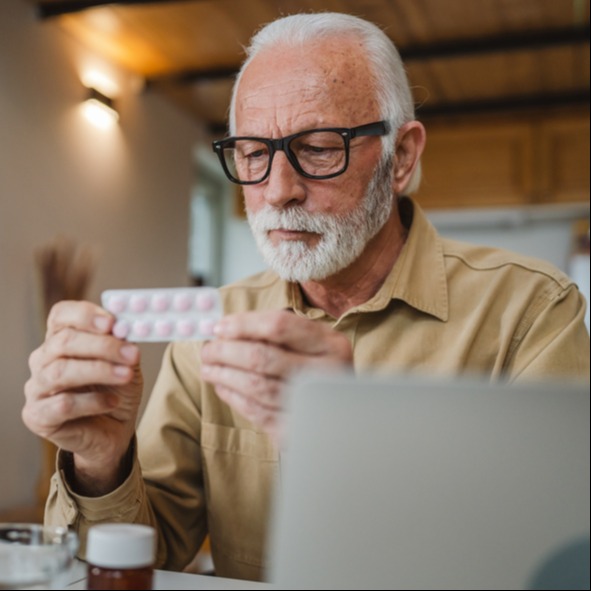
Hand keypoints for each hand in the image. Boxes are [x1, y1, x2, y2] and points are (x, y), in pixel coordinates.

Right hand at [23, 301, 142, 494]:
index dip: (86, 315)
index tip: (113, 322)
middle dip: (102, 345)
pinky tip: (112, 402)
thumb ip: (125, 344)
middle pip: (64, 341)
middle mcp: (43, 359)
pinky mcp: (37, 416)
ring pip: (61, 371)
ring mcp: (37, 387)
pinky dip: (92, 402)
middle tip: (131, 353)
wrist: (114, 431)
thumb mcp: (127, 363)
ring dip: (100, 371)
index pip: (62, 315)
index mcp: (61, 339)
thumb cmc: (116, 390)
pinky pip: (63, 404)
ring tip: (126, 375)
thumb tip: (126, 327)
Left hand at [200, 310, 352, 441]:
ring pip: (257, 387)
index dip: (243, 325)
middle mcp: (327, 373)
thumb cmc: (318, 367)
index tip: (219, 327)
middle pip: (263, 358)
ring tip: (209, 368)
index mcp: (331, 344)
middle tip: (207, 350)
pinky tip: (223, 388)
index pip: (279, 326)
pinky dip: (235, 399)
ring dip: (225, 376)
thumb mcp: (311, 342)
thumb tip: (225, 329)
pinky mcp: (299, 429)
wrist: (344, 412)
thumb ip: (275, 331)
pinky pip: (258, 413)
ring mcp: (314, 405)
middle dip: (226, 353)